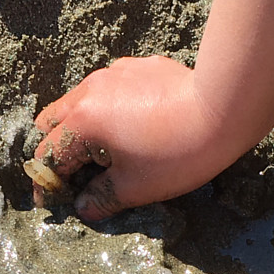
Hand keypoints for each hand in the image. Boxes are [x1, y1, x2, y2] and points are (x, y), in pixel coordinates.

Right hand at [32, 56, 238, 220]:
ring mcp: (114, 73)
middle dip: (56, 148)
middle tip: (73, 174)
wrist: (225, 108)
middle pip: (54, 120)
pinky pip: (111, 87)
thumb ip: (102, 198)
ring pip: (81, 99)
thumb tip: (83, 207)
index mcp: (83, 122)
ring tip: (103, 150)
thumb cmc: (178, 153)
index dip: (48, 183)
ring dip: (82, 126)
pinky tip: (134, 124)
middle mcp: (90, 90)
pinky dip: (110, 108)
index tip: (52, 201)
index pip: (49, 155)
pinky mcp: (139, 66)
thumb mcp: (136, 187)